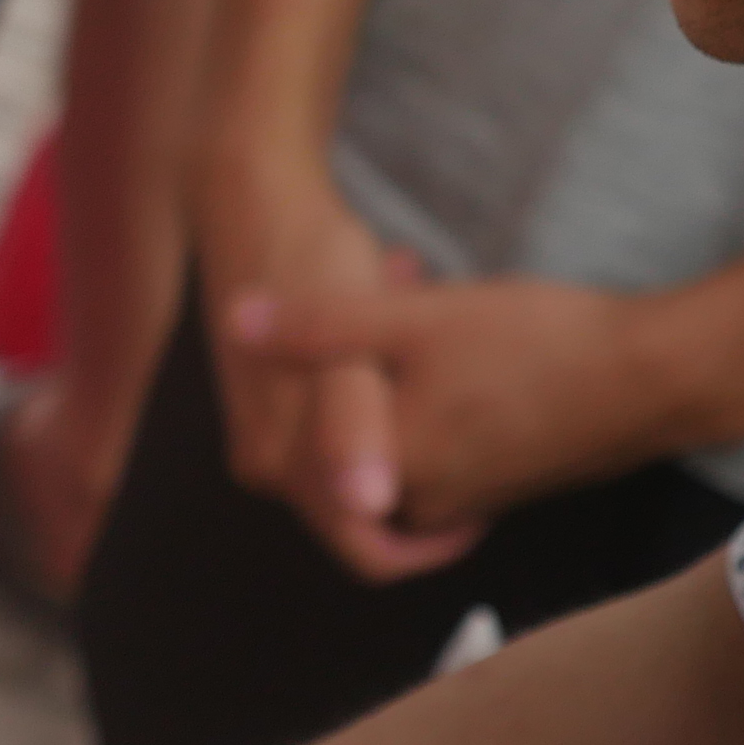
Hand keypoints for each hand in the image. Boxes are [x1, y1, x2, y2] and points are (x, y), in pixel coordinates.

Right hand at [190, 142, 436, 573]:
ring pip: (364, 463)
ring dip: (405, 422)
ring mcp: (267, 433)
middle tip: (452, 384)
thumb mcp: (351, 340)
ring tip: (425, 350)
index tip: (489, 492)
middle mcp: (265, 463)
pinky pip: (347, 429)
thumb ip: (353, 428)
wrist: (253, 196)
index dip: (437, 540)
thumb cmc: (310, 257)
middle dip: (420, 457)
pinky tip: (398, 339)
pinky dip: (383, 396)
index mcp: (280, 464)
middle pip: (369, 507)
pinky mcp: (277, 403)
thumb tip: (368, 503)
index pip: (370, 548)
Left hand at [229, 277, 710, 575]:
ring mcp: (467, 497)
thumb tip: (233, 325)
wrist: (658, 376)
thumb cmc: (536, 345)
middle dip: (348, 363)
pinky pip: (439, 436)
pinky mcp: (503, 479)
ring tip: (410, 286)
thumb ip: (319, 328)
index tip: (325, 306)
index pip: (300, 444)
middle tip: (375, 282)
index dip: (302, 366)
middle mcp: (421, 504)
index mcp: (386, 476)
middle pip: (349, 434)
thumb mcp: (415, 320)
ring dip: (392, 370)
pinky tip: (457, 323)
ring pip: (396, 430)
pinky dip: (432, 386)